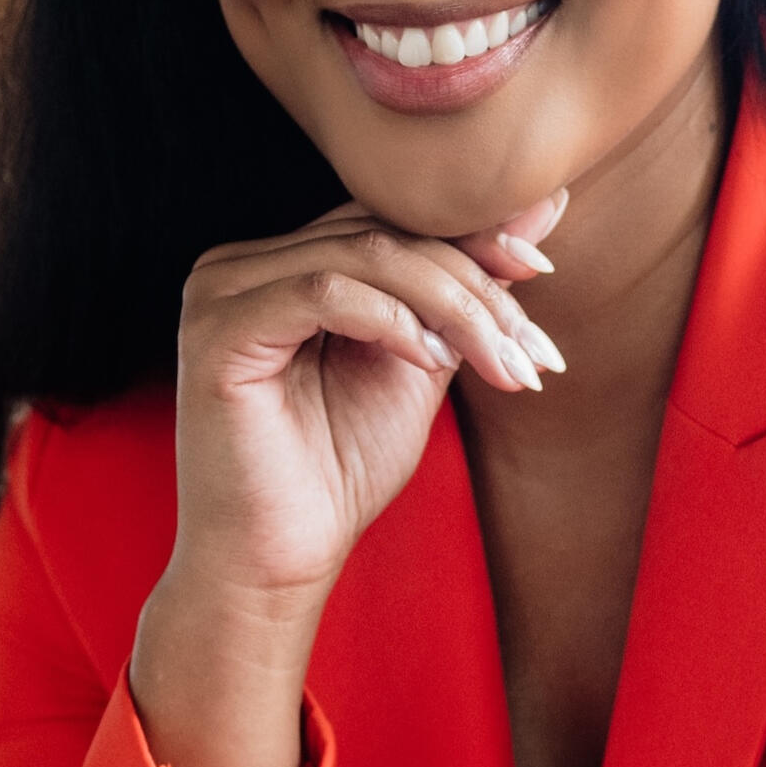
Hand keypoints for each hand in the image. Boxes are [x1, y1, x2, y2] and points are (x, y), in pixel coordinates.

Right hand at [128, 188, 567, 766]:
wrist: (280, 561)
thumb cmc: (342, 469)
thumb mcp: (425, 362)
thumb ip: (469, 288)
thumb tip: (547, 205)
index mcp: (286, 263)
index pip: (389, 221)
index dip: (472, 238)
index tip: (544, 271)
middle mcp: (245, 264)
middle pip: (383, 233)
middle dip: (476, 288)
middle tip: (534, 350)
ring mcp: (222, 290)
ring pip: (365, 257)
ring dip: (454, 309)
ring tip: (503, 366)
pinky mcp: (219, 328)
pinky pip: (324, 293)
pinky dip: (393, 321)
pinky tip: (432, 361)